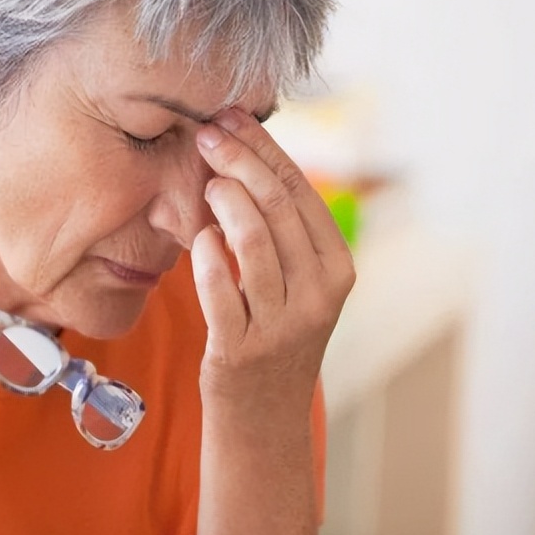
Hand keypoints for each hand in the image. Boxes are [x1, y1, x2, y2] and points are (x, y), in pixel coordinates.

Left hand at [191, 109, 354, 424]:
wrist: (263, 418)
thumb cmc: (273, 335)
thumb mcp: (297, 284)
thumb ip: (282, 229)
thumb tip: (249, 152)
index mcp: (337, 268)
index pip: (300, 190)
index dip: (262, 147)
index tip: (229, 116)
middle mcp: (319, 295)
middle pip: (277, 206)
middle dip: (238, 160)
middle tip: (205, 133)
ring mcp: (282, 324)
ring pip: (253, 242)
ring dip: (225, 201)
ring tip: (207, 183)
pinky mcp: (240, 350)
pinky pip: (220, 288)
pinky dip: (206, 255)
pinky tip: (197, 237)